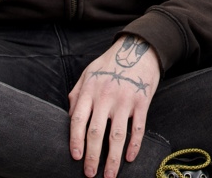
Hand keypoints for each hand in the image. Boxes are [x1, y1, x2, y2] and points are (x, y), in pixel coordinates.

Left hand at [67, 35, 161, 177]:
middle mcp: (106, 96)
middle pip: (96, 132)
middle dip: (92, 157)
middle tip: (89, 173)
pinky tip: (130, 158)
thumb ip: (77, 94)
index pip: (77, 120)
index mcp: (90, 90)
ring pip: (117, 135)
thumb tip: (69, 117)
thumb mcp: (88, 73)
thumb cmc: (111, 62)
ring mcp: (125, 100)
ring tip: (109, 175)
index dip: (75, 140)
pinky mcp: (142, 102)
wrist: (140, 47)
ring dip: (112, 158)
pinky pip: (138, 128)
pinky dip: (135, 145)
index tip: (75, 157)